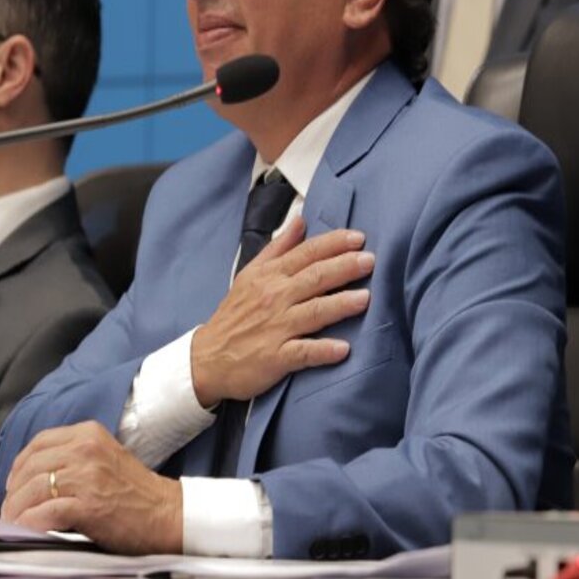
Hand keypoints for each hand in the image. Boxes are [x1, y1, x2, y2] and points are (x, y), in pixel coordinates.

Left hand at [1, 421, 181, 554]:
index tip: (13, 481)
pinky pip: (46, 512)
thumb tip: (35, 476)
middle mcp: (86, 449)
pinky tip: (26, 530)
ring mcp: (87, 477)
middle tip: (9, 507)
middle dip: (14, 490)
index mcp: (89, 433)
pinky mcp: (88, 505)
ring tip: (13, 521)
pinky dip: (30, 522)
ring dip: (17, 509)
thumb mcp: (104, 457)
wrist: (166, 513)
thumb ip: (73, 457)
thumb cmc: (136, 491)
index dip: (19, 464)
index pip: (39, 442)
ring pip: (34, 488)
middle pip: (31, 465)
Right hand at [191, 217, 373, 406]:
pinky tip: (343, 349)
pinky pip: (303, 353)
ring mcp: (276, 328)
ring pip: (313, 312)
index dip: (333, 244)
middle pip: (314, 278)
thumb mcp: (251, 274)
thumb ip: (278, 247)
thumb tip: (300, 221)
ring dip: (340, 305)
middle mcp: (274, 298)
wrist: (208, 357)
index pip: (306, 253)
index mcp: (270, 276)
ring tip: (365, 298)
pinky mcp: (276, 357)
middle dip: (344, 268)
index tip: (358, 238)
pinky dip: (323, 350)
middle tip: (370, 261)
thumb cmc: (235, 314)